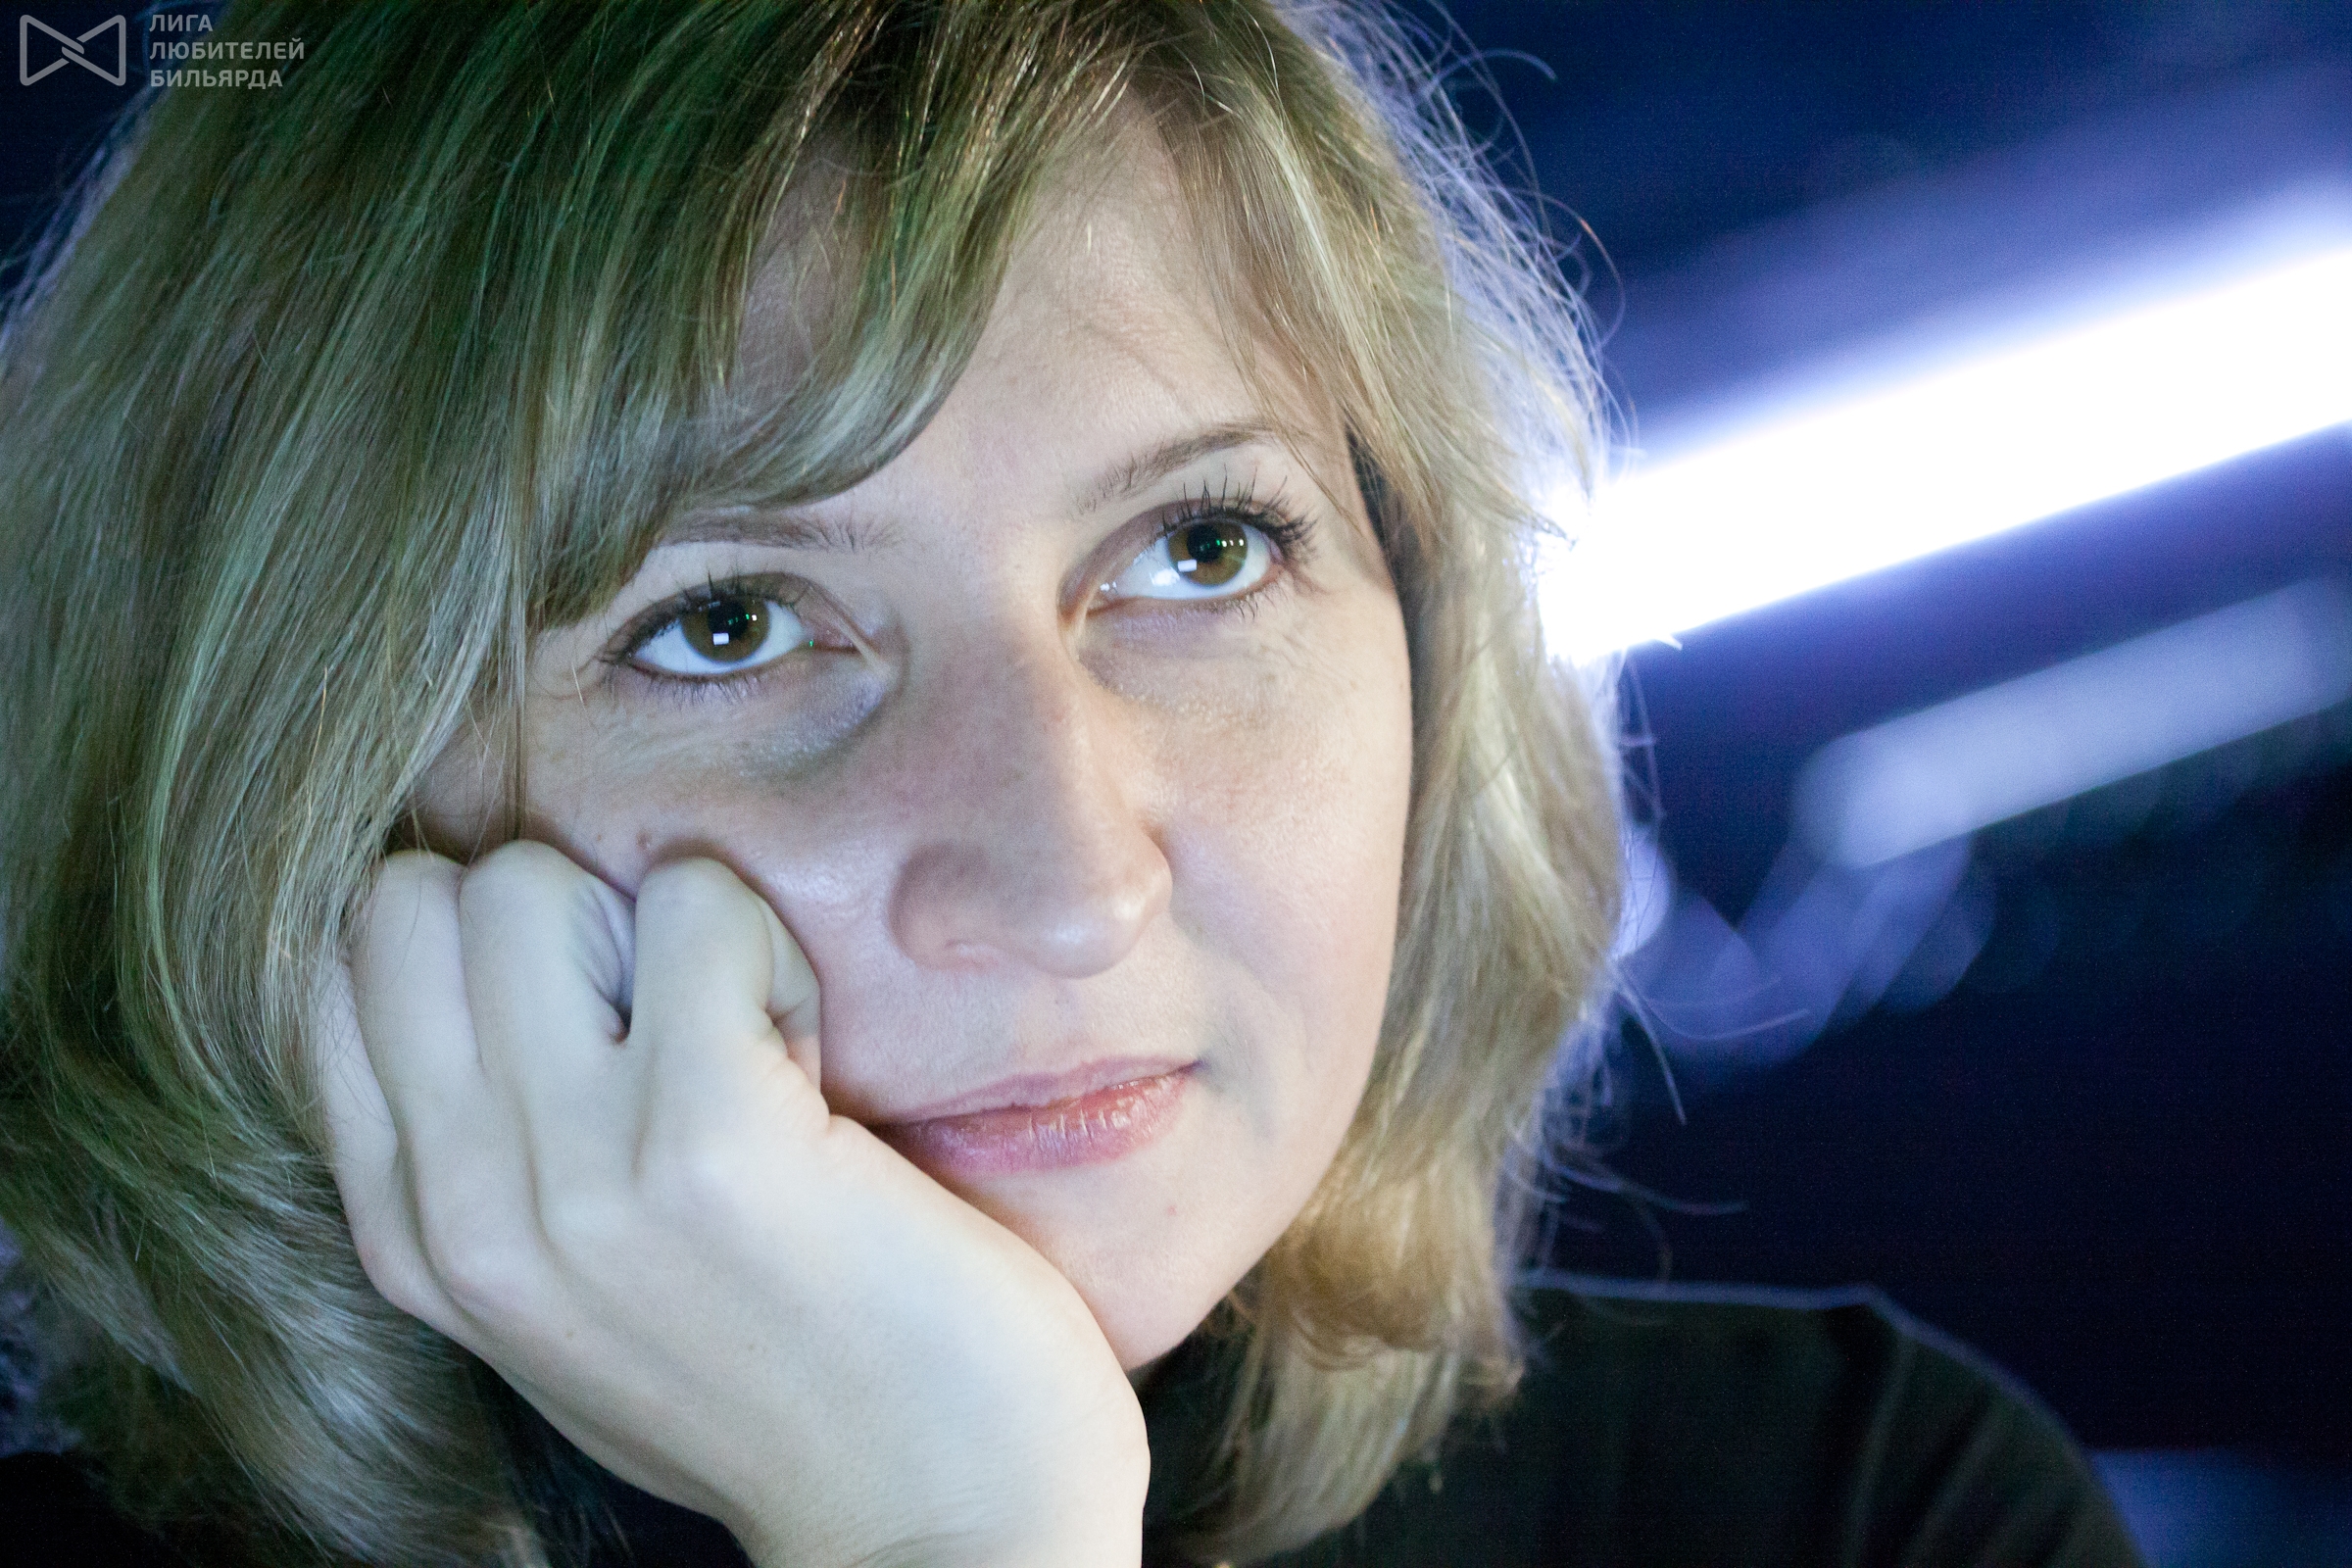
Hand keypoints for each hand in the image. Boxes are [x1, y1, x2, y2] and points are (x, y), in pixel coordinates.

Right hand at [309, 843, 1147, 1567]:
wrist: (935, 1521)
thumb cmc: (776, 1384)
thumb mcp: (569, 1303)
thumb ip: (489, 1164)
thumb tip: (472, 972)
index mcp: (419, 1244)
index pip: (340, 978)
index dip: (474, 951)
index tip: (596, 1025)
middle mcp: (467, 1211)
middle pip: (411, 906)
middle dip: (549, 912)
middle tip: (668, 1015)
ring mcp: (578, 1176)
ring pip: (523, 885)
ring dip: (657, 923)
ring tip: (742, 1037)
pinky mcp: (711, 1138)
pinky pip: (694, 905)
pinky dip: (761, 942)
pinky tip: (810, 1054)